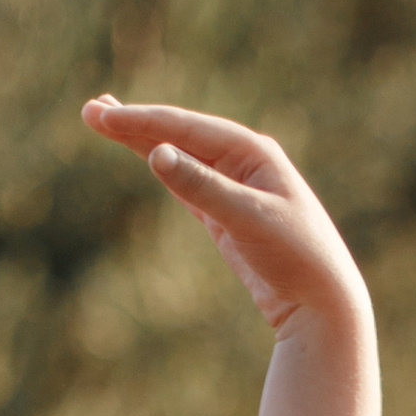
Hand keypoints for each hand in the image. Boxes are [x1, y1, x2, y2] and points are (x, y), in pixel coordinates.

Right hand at [83, 96, 369, 340]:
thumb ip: (203, 187)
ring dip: (146, 141)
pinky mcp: (230, 215)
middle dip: (136, 123)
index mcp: (252, 151)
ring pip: (182, 156)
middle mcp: (245, 161)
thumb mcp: (248, 219)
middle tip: (90, 112)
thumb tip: (156, 154)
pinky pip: (190, 184)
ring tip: (108, 124)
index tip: (102, 116)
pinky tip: (149, 157)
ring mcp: (236, 186)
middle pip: (180, 134)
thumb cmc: (296, 257)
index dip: (141, 121)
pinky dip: (167, 169)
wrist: (324, 302)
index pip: (185, 127)